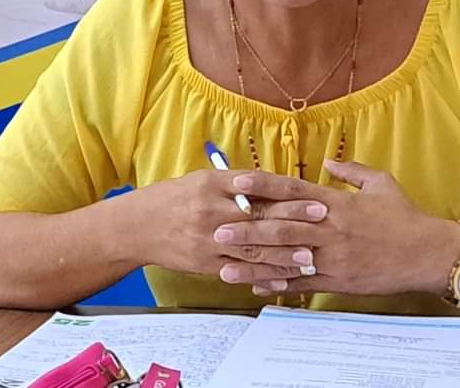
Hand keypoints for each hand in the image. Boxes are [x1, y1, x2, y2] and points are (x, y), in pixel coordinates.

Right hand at [133, 170, 329, 279]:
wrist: (137, 226)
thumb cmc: (173, 199)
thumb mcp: (202, 180)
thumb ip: (236, 183)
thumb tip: (273, 185)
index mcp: (213, 184)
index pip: (256, 186)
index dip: (286, 192)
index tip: (310, 194)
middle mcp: (211, 211)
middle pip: (259, 217)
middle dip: (293, 220)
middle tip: (322, 221)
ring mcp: (208, 240)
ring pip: (252, 248)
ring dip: (284, 253)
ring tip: (310, 255)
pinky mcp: (206, 263)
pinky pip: (239, 270)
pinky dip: (263, 275)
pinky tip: (283, 278)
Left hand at [215, 160, 459, 296]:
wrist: (428, 253)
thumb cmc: (405, 216)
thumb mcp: (381, 183)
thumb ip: (351, 170)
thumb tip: (328, 161)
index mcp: (337, 203)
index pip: (293, 191)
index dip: (263, 186)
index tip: (237, 182)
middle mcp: (331, 229)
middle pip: (282, 227)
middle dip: (248, 228)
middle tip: (218, 227)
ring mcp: (334, 258)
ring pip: (286, 260)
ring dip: (253, 263)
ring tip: (224, 265)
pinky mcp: (339, 281)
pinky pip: (303, 284)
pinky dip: (278, 286)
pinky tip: (256, 287)